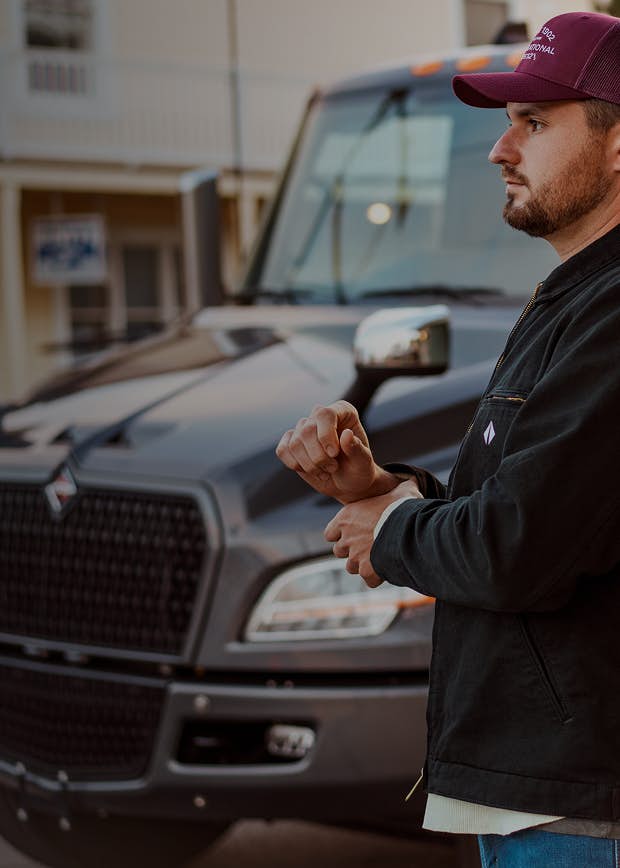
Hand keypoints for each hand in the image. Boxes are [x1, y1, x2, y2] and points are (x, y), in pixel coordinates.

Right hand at [276, 400, 398, 503]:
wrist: (349, 482)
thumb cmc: (359, 469)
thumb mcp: (363, 462)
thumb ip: (357, 449)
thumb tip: (347, 435)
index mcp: (342, 411)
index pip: (325, 414)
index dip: (326, 435)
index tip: (334, 454)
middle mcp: (321, 416)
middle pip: (306, 430)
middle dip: (318, 456)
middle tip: (332, 468)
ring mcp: (305, 428)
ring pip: (294, 443)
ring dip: (309, 464)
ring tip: (325, 472)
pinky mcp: (292, 442)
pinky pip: (283, 450)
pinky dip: (294, 465)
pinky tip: (311, 471)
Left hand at [324, 479, 421, 586]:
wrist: (407, 529)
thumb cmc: (402, 508)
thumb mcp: (401, 492)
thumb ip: (401, 487)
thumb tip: (411, 480)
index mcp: (346, 518)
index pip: (330, 533)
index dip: (340, 535)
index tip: (354, 534)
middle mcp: (346, 538)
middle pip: (339, 551)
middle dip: (351, 551)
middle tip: (368, 547)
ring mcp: (355, 555)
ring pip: (351, 567)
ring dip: (362, 565)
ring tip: (379, 559)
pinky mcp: (366, 570)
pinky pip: (368, 579)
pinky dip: (377, 577)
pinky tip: (388, 570)